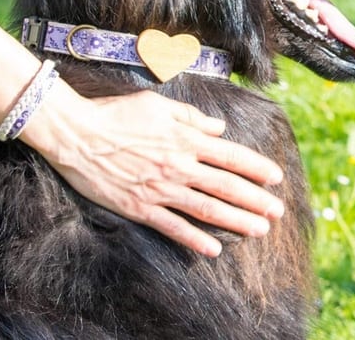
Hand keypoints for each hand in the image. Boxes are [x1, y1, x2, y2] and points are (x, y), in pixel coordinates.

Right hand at [22, 87, 284, 256]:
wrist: (77, 134)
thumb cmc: (116, 113)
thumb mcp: (157, 104)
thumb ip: (191, 116)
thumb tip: (219, 127)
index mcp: (184, 138)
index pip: (230, 155)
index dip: (256, 167)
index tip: (276, 177)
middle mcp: (178, 165)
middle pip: (226, 185)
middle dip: (256, 199)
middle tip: (278, 211)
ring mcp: (160, 188)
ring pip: (207, 208)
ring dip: (236, 221)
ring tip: (259, 230)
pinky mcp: (140, 207)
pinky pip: (173, 226)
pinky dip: (194, 240)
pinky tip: (213, 250)